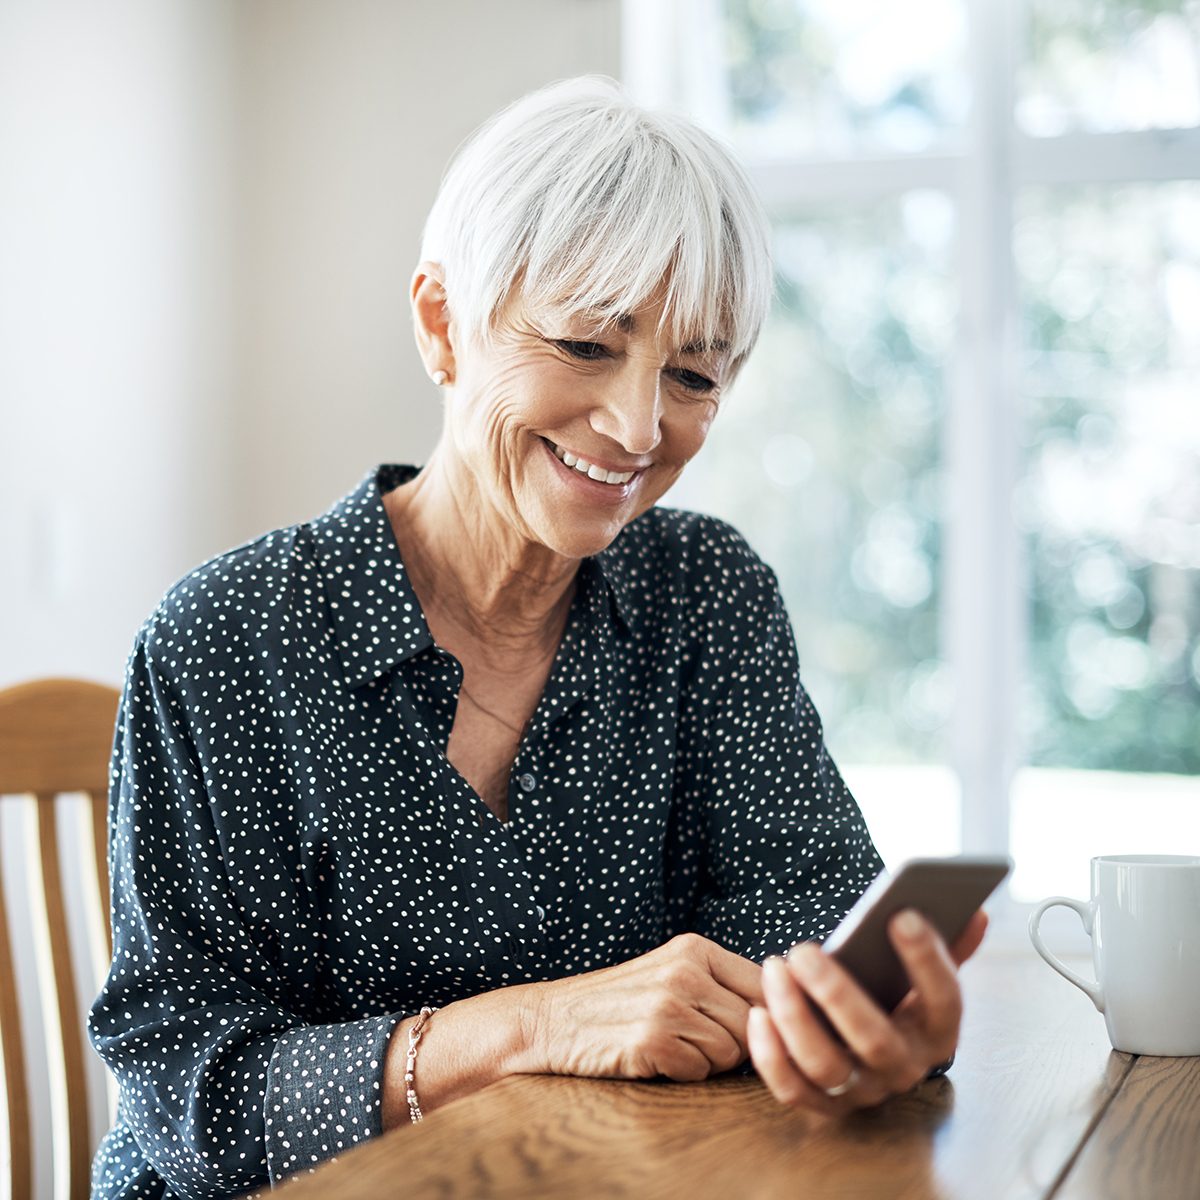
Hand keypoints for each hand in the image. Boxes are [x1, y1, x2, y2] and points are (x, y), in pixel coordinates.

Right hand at [523, 933, 764, 1081]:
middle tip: (696, 1040)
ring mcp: (667, 1005)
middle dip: (735, 1043)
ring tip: (673, 1045)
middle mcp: (685, 971)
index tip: (747, 1026)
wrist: (554, 1020)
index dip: (765, 1014)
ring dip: (708, 1060)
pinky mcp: (651, 1041)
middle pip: (754, 1023)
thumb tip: (788, 1007)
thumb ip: (722, 982)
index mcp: (695, 948)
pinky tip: (655, 1057)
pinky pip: (700, 1072)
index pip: (765, 984)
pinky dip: (683, 1073)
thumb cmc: (623, 1002)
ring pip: (731, 1052)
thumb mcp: (672, 971)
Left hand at [747, 907, 988, 1113]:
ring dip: (795, 1017)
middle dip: (837, 994)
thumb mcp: (924, 973)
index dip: (928, 960)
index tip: (902, 914)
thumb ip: (948, 943)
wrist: (866, 1047)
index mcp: (938, 1032)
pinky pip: (793, 1090)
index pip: (945, 1001)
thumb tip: (977, 912)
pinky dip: (771, 1057)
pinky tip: (758, 1013)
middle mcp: (904, 1068)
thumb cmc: (893, 994)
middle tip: (804, 950)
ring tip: (775, 968)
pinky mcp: (823, 1105)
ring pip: (827, 1066)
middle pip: (875, 1040)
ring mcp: (862, 1091)